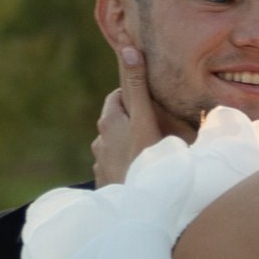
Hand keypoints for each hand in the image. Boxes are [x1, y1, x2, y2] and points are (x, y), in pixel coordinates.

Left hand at [92, 51, 166, 186]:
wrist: (139, 210)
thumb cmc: (149, 161)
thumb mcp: (147, 120)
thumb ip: (139, 85)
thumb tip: (127, 49)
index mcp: (112, 120)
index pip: (123, 93)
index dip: (137, 94)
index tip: (151, 101)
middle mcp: (102, 138)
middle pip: (117, 119)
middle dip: (132, 119)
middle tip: (156, 126)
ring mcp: (102, 160)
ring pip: (116, 143)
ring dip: (128, 143)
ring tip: (150, 152)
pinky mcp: (103, 180)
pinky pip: (115, 165)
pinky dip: (125, 164)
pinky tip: (141, 172)